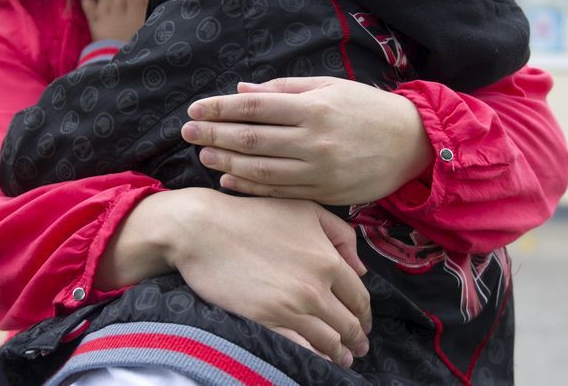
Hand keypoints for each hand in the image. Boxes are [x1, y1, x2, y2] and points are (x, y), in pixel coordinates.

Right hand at [164, 189, 370, 366]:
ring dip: (340, 353)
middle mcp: (315, 287)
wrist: (204, 228)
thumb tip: (360, 268)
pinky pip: (301, 348)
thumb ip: (340, 234)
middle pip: (348, 324)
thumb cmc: (252, 214)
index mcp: (327, 260)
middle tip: (358, 346)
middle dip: (356, 339)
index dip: (364, 314)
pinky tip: (317, 357)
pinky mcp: (266, 321)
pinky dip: (314, 356)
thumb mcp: (304, 209)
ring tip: (342, 357)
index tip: (362, 322)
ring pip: (329, 341)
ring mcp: (291, 307)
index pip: (359, 297)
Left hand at [183, 77, 432, 204]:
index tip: (195, 108)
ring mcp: (319, 170)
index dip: (220, 108)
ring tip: (202, 152)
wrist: (413, 145)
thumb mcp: (330, 87)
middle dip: (213, 134)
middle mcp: (314, 140)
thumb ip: (284, 89)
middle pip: (251, 139)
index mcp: (314, 107)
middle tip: (187, 131)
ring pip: (261, 169)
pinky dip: (249, 186)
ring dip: (225, 160)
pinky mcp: (325, 193)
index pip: (254, 108)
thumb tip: (242, 90)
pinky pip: (278, 192)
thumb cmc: (366, 109)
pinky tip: (227, 177)